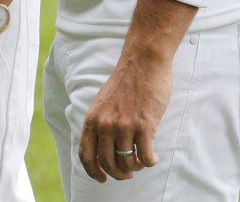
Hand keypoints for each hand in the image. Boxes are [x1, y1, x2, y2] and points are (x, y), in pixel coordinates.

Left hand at [78, 50, 171, 182]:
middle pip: (108, 164)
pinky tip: (153, 156)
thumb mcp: (104, 101)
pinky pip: (145, 158)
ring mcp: (124, 126)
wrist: (144, 60)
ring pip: (127, 163)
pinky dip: (149, 162)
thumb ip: (101, 122)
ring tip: (141, 160)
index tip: (103, 178)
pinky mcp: (144, 126)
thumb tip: (103, 147)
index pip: (86, 155)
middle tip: (128, 172)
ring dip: (136, 167)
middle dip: (119, 173)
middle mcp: (106, 124)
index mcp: (93, 118)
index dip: (93, 172)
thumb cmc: (127, 80)